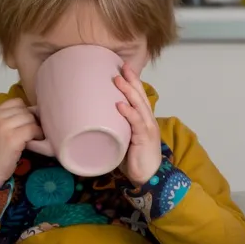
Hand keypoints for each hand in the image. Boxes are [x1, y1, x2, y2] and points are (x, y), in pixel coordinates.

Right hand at [0, 97, 42, 187]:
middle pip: (25, 110)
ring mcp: (4, 127)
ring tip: (32, 138)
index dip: (24, 111)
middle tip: (31, 132)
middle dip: (31, 120)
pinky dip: (37, 135)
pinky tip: (33, 143)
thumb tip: (33, 110)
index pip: (16, 102)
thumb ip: (7, 119)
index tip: (25, 123)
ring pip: (31, 118)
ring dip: (35, 128)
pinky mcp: (12, 138)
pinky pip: (33, 129)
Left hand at [115, 64, 160, 185]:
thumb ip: (116, 130)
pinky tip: (120, 105)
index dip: (132, 83)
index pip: (138, 97)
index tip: (123, 69)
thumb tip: (95, 122)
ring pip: (138, 105)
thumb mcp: (124, 140)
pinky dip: (128, 112)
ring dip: (128, 91)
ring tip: (118, 80)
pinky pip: (136, 122)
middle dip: (131, 80)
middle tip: (121, 66)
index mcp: (143, 120)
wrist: (149, 177)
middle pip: (140, 96)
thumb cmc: (135, 160)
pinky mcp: (144, 138)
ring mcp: (147, 128)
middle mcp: (148, 120)